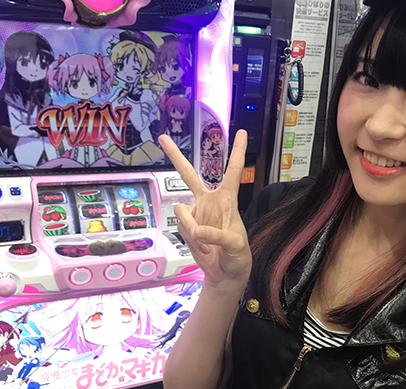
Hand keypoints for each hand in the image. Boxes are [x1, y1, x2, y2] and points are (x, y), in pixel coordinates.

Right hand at [158, 130, 250, 290]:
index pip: (233, 171)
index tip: (243, 133)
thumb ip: (217, 235)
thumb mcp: (235, 245)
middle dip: (175, 156)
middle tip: (163, 138)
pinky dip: (189, 238)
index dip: (238, 151)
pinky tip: (201, 246)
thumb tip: (197, 229)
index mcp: (228, 199)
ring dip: (191, 228)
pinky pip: (180, 226)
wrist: (225, 272)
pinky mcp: (187, 226)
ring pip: (181, 210)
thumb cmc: (238, 255)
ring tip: (207, 243)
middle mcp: (209, 201)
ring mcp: (196, 213)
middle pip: (189, 174)